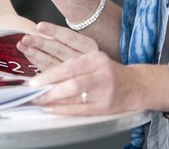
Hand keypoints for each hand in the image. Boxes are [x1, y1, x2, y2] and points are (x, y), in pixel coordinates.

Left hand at [18, 21, 98, 70]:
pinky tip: (29, 55)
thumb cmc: (92, 57)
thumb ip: (68, 39)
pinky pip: (49, 71)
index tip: (39, 26)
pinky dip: (37, 63)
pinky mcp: (67, 81)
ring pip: (52, 61)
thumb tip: (41, 28)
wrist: (101, 76)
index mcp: (88, 46)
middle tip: (26, 38)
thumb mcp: (86, 45)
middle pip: (59, 49)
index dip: (54, 31)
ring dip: (35, 53)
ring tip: (22, 45)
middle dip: (40, 43)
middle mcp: (82, 58)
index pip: (69, 37)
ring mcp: (74, 72)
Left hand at [28, 51, 151, 115]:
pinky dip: (63, 109)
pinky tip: (52, 109)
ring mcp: (104, 91)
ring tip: (39, 101)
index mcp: (95, 58)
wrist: (135, 85)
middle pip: (71, 80)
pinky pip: (80, 109)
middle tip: (33, 93)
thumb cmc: (109, 73)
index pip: (69, 66)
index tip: (33, 81)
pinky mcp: (104, 106)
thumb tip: (45, 76)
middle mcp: (101, 73)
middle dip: (49, 88)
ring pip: (75, 95)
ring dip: (54, 99)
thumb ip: (72, 66)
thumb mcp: (93, 62)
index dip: (49, 74)